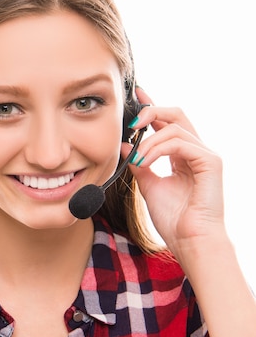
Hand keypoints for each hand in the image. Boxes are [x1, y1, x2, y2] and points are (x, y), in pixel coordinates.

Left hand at [122, 87, 225, 255]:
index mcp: (182, 155)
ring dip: (149, 141)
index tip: (136, 95)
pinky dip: (158, 149)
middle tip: (130, 123)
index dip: (152, 106)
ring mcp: (205, 155)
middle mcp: (196, 150)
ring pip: (174, 127)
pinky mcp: (210, 162)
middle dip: (150, 111)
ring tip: (137, 159)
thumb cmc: (173, 218)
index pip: (167, 121)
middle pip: (175, 114)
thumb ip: (139, 163)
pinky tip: (145, 162)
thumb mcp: (148, 184)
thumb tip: (125, 145)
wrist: (189, 241)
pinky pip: (181, 142)